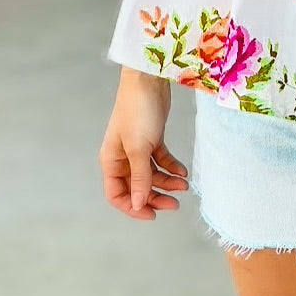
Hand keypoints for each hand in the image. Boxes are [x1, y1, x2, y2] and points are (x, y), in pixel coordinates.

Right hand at [99, 70, 189, 220]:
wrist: (149, 80)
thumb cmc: (138, 112)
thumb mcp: (139, 149)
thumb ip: (140, 178)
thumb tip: (139, 205)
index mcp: (111, 161)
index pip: (117, 194)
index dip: (132, 208)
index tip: (152, 215)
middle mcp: (122, 157)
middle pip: (137, 187)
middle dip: (154, 197)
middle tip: (174, 205)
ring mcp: (137, 148)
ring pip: (151, 174)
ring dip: (167, 182)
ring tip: (184, 186)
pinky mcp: (152, 138)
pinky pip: (161, 160)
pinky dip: (171, 166)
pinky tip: (183, 172)